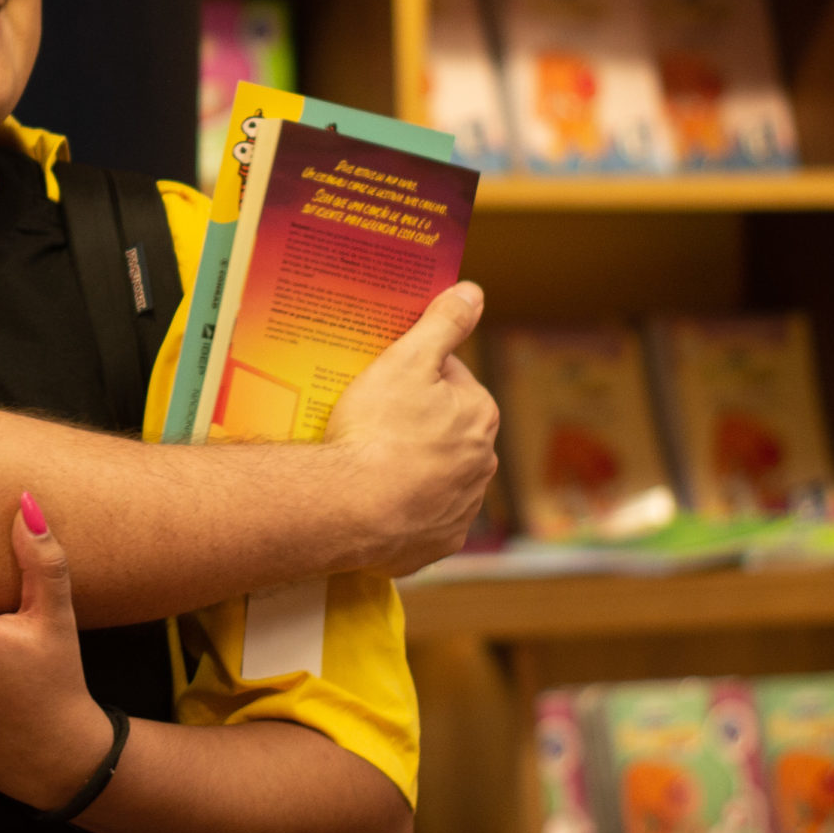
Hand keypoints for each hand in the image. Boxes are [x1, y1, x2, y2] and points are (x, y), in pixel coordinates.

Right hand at [325, 280, 500, 576]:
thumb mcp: (405, 360)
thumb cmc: (377, 430)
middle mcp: (482, 463)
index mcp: (480, 415)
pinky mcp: (438, 541)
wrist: (351, 508)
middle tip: (370, 419)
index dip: (413, 375)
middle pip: (445, 428)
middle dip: (417, 422)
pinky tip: (375, 498)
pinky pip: (422, 516)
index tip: (382, 382)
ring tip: (367, 461)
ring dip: (412, 465)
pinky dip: (403, 508)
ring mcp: (461, 507)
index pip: (449, 379)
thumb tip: (472, 291)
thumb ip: (442, 324)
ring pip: (435, 473)